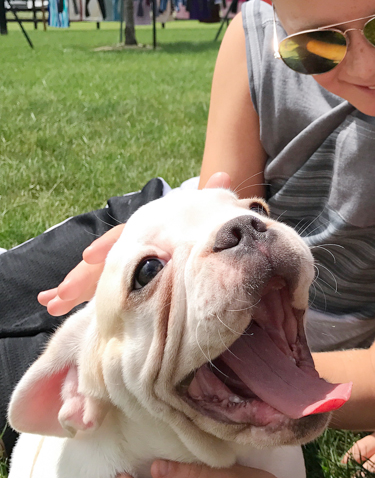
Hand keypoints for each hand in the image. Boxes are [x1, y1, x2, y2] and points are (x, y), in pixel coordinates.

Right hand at [38, 172, 232, 315]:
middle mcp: (130, 240)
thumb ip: (210, 197)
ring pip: (95, 271)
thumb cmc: (201, 220)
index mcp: (146, 227)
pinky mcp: (124, 272)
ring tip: (49, 302)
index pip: (123, 234)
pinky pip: (99, 284)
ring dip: (72, 286)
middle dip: (81, 275)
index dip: (109, 244)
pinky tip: (51, 302)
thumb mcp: (204, 211)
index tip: (91, 255)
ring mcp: (124, 256)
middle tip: (60, 295)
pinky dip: (76, 292)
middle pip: (102, 257)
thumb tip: (223, 175)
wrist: (197, 222)